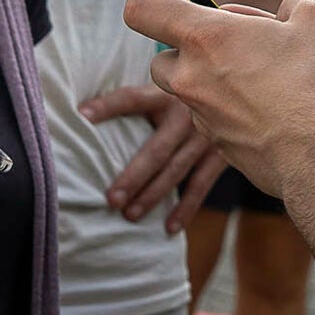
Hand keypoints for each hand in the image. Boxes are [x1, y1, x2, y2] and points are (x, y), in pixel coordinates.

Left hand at [83, 82, 221, 234]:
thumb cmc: (184, 97)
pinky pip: (200, 185)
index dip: (108, 105)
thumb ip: (135, 98)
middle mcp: (188, 115)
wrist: (232, 96)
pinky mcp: (221, 155)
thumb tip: (85, 111)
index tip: (82, 116)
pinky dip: (186, 208)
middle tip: (112, 200)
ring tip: (130, 215)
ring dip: (152, 196)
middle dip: (133, 177)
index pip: (133, 99)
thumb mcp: (164, 87)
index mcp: (167, 95)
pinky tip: (169, 227)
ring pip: (175, 171)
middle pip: (156, 150)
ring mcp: (206, 137)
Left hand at [125, 0, 314, 201]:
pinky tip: (274, 114)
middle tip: (232, 52)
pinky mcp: (219, 147)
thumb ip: (293, 5)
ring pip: (191, 94)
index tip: (169, 7)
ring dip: (215, 85)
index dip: (149, 3)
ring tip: (266, 84)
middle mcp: (191, 78)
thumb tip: (288, 13)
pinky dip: (234, 115)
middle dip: (188, 53)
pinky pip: (215, 122)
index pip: (142, 10)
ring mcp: (202, 117)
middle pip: (161, 59)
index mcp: (206, 37)